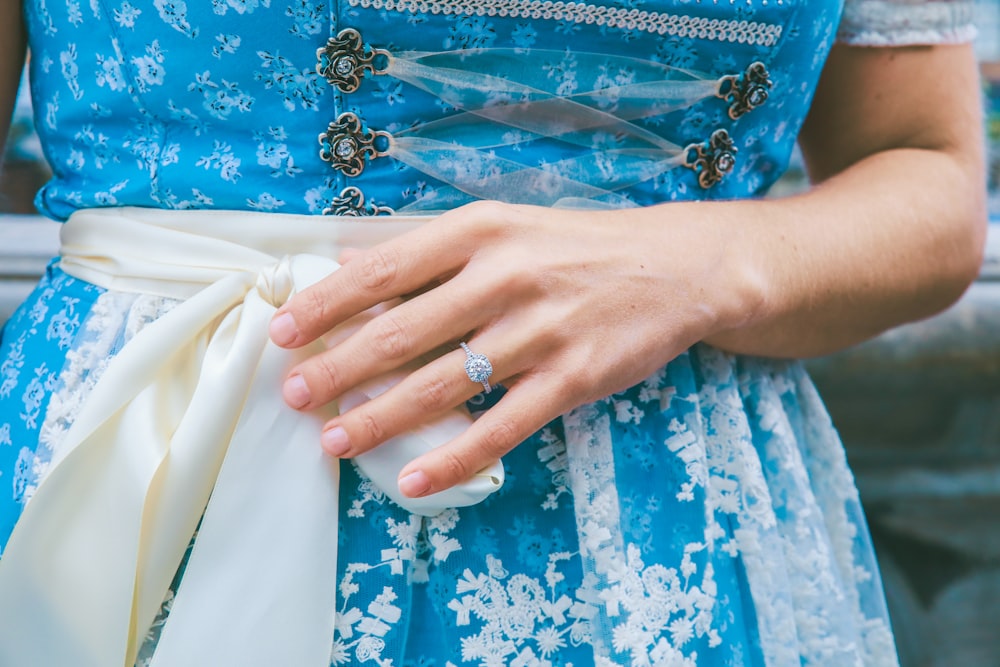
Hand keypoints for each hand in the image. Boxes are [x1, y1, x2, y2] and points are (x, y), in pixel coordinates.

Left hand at [268, 200, 749, 497]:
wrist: (673, 267)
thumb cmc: (575, 248)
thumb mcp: (504, 227)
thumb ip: (430, 250)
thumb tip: (350, 266)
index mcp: (479, 232)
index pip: (383, 270)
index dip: (325, 304)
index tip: (282, 333)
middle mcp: (503, 277)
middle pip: (401, 332)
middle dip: (337, 368)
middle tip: (293, 396)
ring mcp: (539, 331)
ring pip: (441, 385)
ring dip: (379, 418)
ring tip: (333, 441)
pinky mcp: (572, 378)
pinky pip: (499, 428)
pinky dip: (452, 459)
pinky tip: (413, 480)